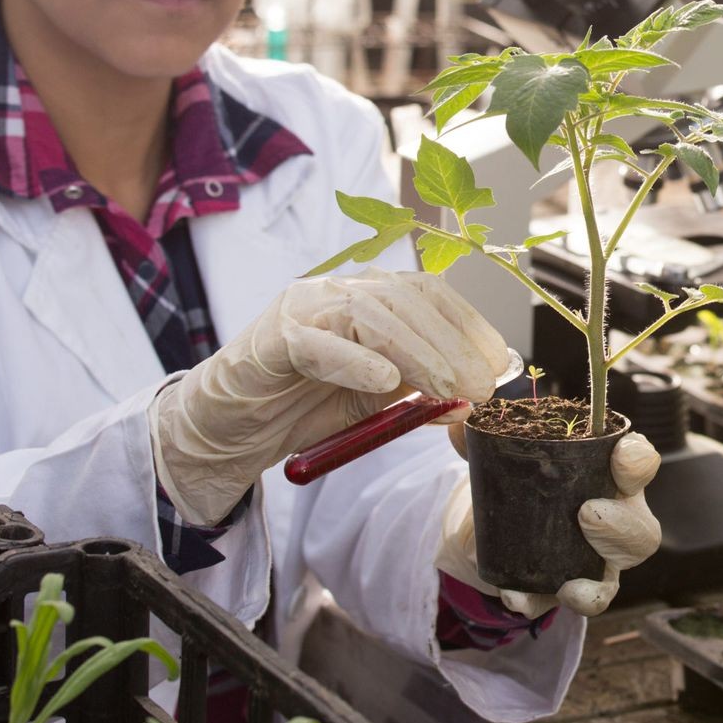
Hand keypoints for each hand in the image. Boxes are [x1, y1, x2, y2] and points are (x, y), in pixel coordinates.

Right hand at [151, 269, 504, 524]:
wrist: (224, 430)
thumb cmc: (299, 408)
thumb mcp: (371, 401)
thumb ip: (415, 392)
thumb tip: (471, 397)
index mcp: (365, 298)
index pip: (429, 294)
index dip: (469, 324)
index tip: (499, 363)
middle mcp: (336, 292)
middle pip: (406, 299)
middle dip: (452, 342)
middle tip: (482, 386)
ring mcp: (301, 309)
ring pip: (369, 314)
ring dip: (417, 352)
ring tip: (447, 387)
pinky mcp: (270, 339)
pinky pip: (315, 342)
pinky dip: (352, 359)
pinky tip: (382, 380)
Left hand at [435, 432, 660, 617]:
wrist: (493, 525)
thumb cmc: (521, 478)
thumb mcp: (504, 453)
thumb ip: (485, 439)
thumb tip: (458, 427)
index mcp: (607, 474)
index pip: (639, 463)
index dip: (638, 461)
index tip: (621, 457)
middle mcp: (612, 520)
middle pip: (641, 532)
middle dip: (621, 527)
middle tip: (586, 514)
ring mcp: (593, 564)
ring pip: (612, 581)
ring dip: (594, 585)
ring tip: (567, 585)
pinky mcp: (564, 593)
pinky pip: (556, 609)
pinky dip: (538, 603)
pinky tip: (516, 597)